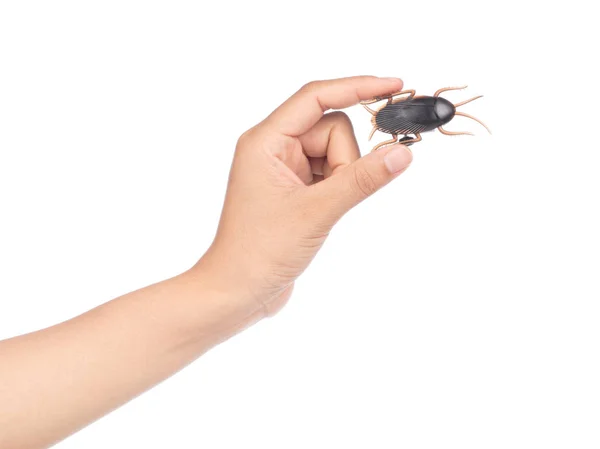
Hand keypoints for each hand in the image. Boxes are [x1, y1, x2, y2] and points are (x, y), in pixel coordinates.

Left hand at [200, 76, 412, 315]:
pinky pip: (329, 173)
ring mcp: (283, 170)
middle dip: (345, 162)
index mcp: (266, 142)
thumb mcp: (317, 212)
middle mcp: (272, 149)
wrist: (237, 292)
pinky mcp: (294, 190)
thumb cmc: (260, 252)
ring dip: (342, 179)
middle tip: (330, 198)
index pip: (316, 97)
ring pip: (334, 154)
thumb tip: (401, 152)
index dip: (357, 87)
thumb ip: (362, 180)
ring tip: (321, 212)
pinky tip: (322, 214)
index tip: (394, 86)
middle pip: (331, 130)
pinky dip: (337, 188)